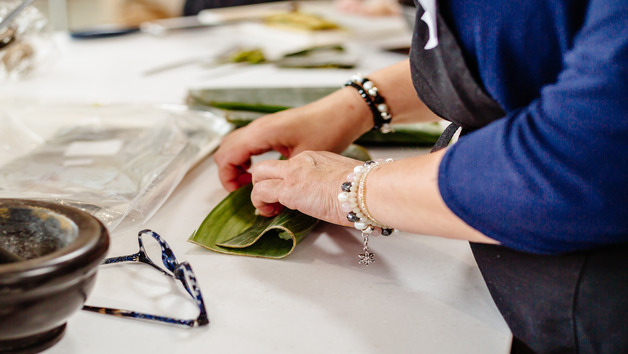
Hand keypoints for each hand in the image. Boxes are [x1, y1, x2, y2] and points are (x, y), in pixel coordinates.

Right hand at [213, 88, 371, 191]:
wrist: (340, 112)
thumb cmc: (326, 131)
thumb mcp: (302, 158)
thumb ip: (280, 176)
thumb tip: (266, 194)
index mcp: (261, 133)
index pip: (226, 157)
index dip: (227, 178)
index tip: (239, 193)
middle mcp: (257, 127)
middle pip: (224, 150)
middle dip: (228, 172)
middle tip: (243, 190)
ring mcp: (262, 126)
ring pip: (233, 145)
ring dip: (235, 164)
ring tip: (250, 182)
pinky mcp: (270, 128)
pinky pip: (246, 142)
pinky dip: (244, 157)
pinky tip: (258, 169)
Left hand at [250, 151, 359, 225]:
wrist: (367, 189)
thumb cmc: (366, 189)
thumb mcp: (347, 181)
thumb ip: (335, 185)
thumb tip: (338, 200)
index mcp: (316, 158)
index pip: (290, 165)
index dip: (284, 181)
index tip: (288, 194)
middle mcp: (301, 161)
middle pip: (268, 166)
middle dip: (262, 182)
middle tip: (269, 199)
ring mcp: (293, 173)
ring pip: (259, 175)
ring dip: (259, 194)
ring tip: (268, 209)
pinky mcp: (288, 189)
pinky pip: (261, 193)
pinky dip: (260, 204)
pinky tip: (269, 213)